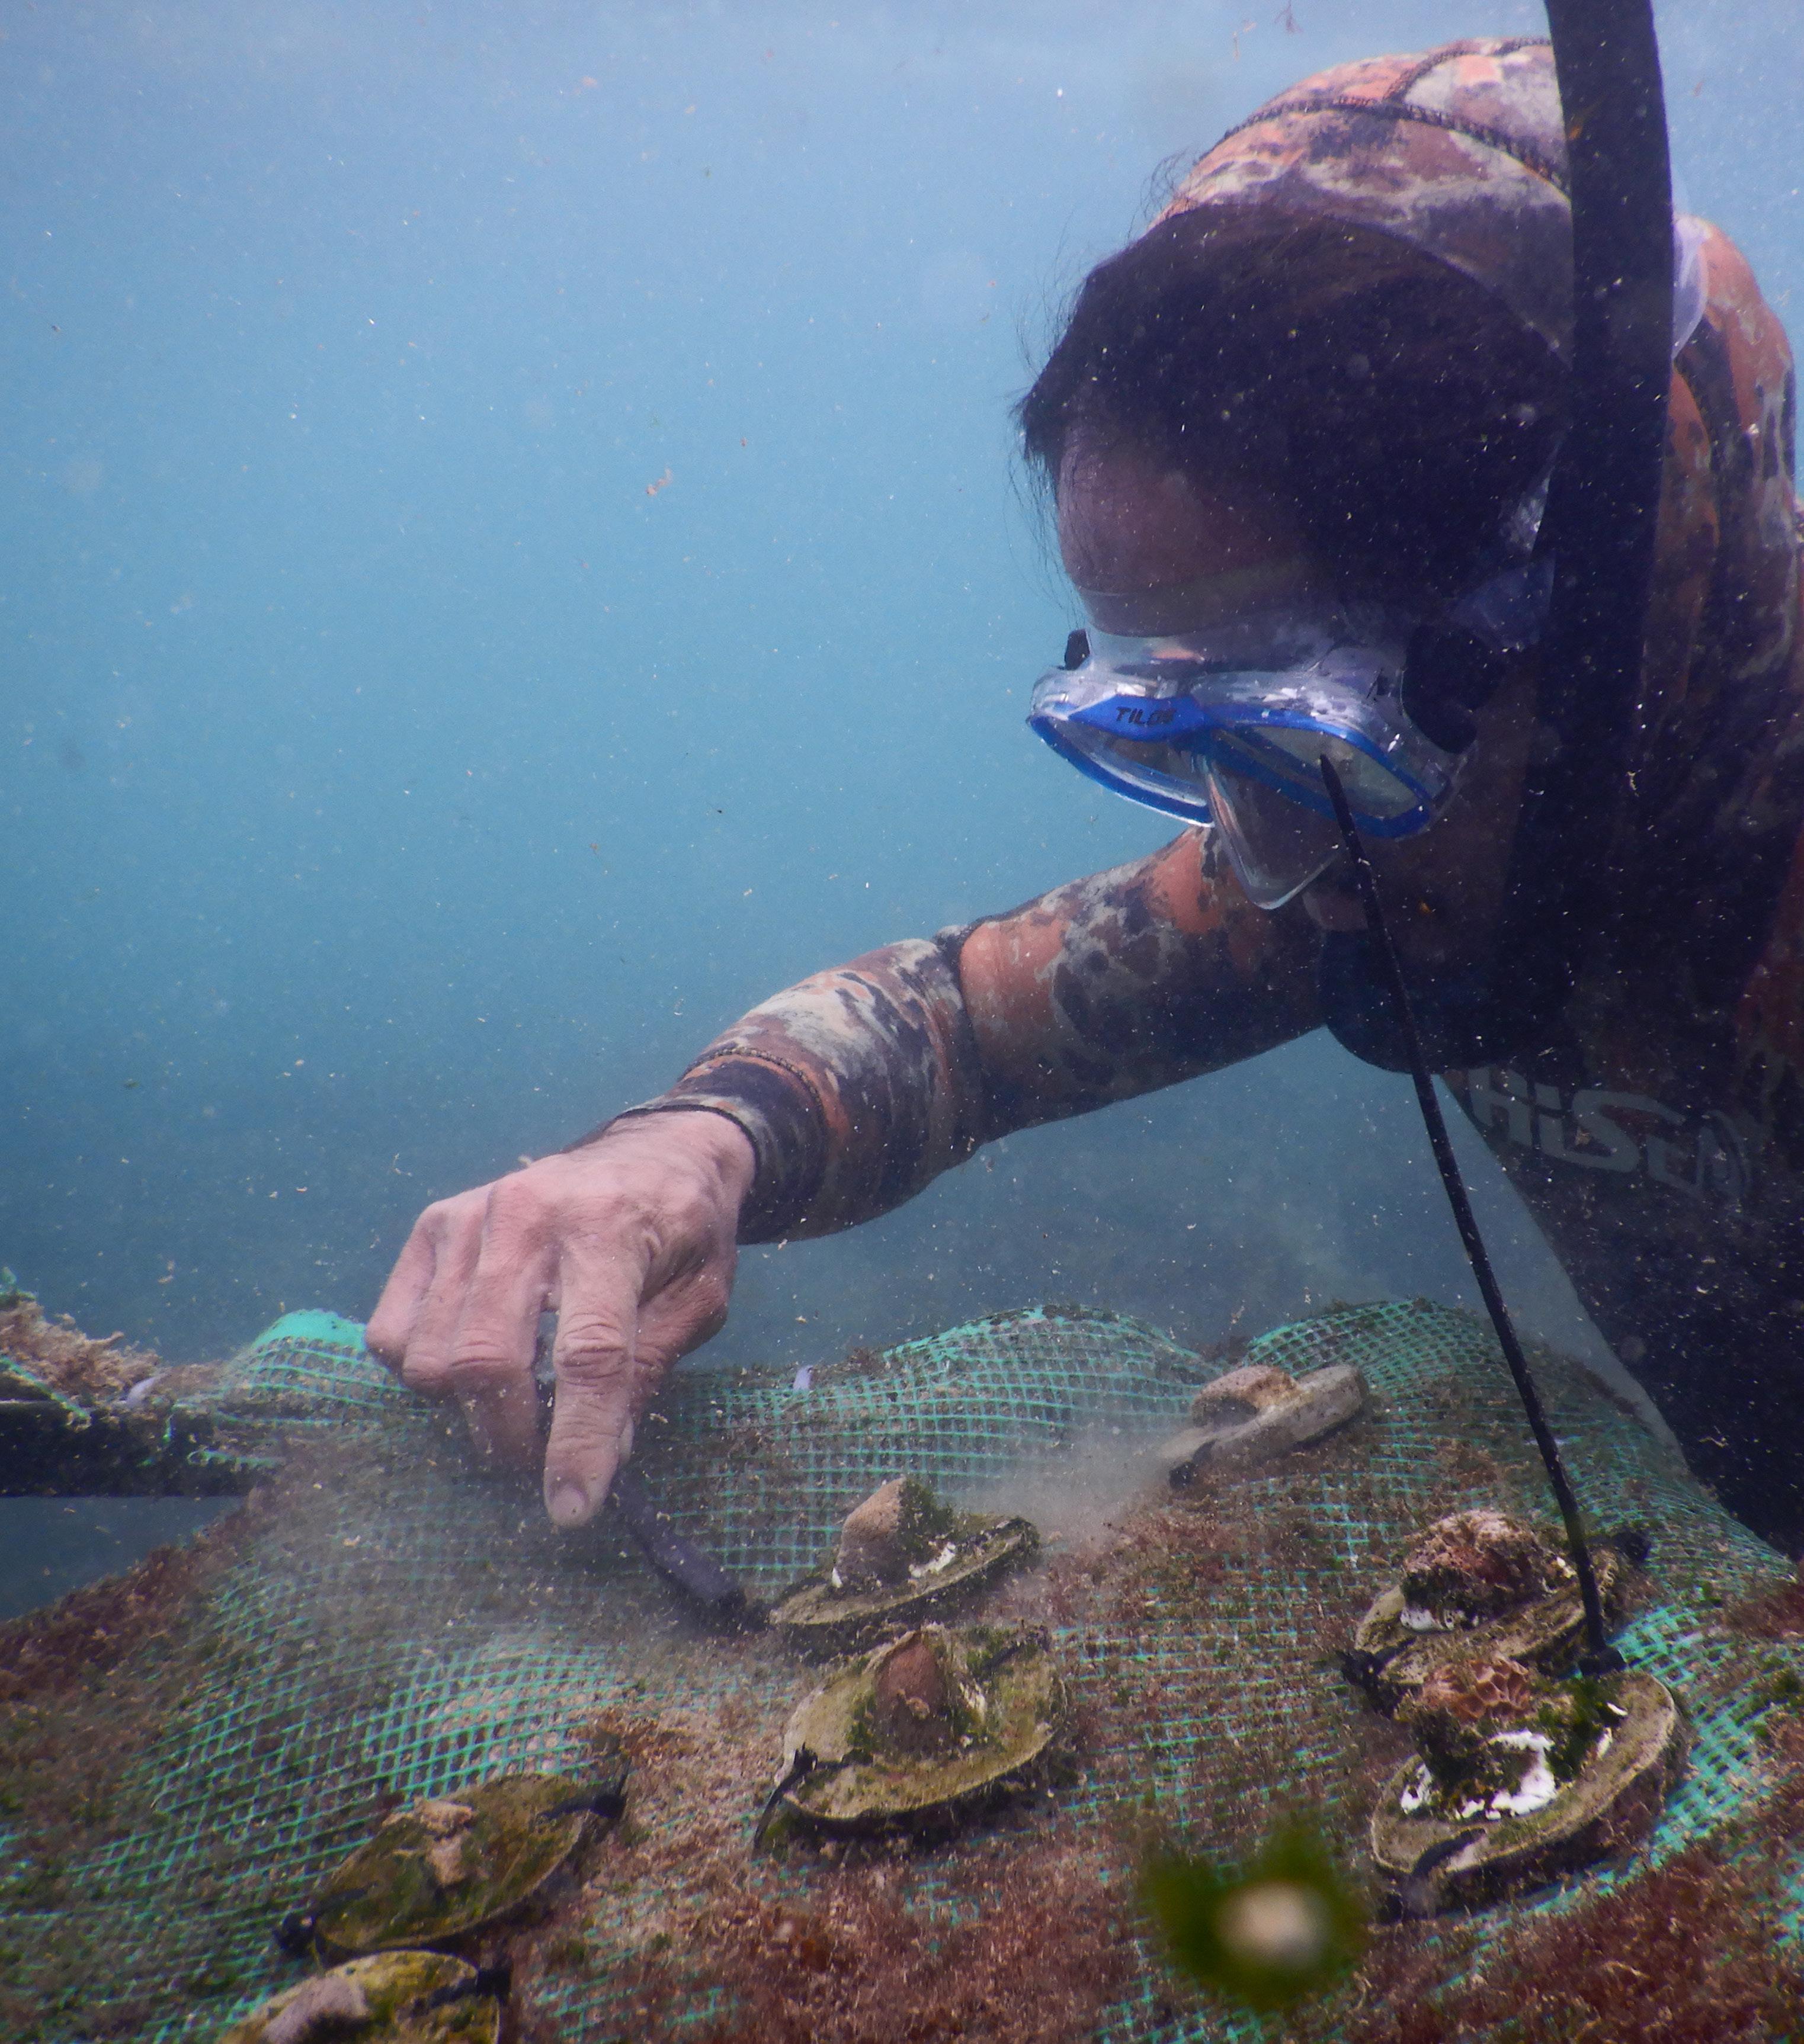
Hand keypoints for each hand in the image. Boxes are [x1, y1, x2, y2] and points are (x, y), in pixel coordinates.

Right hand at [366, 1112, 755, 1527]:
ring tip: (519, 1403)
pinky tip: (475, 1359)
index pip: (589, 1355)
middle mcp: (529, 1213)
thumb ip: (649, 1369)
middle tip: (542, 1463)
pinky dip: (424, 1369)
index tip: (573, 1508)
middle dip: (512, 1439)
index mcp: (611, 1228)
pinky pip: (393, 1331)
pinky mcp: (434, 1225)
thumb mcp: (700, 1299)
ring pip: (430, 1355)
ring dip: (469, 1409)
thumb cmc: (684, 1231)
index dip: (579, 1442)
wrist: (656, 1151)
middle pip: (487, 1359)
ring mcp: (471, 1216)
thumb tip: (601, 1457)